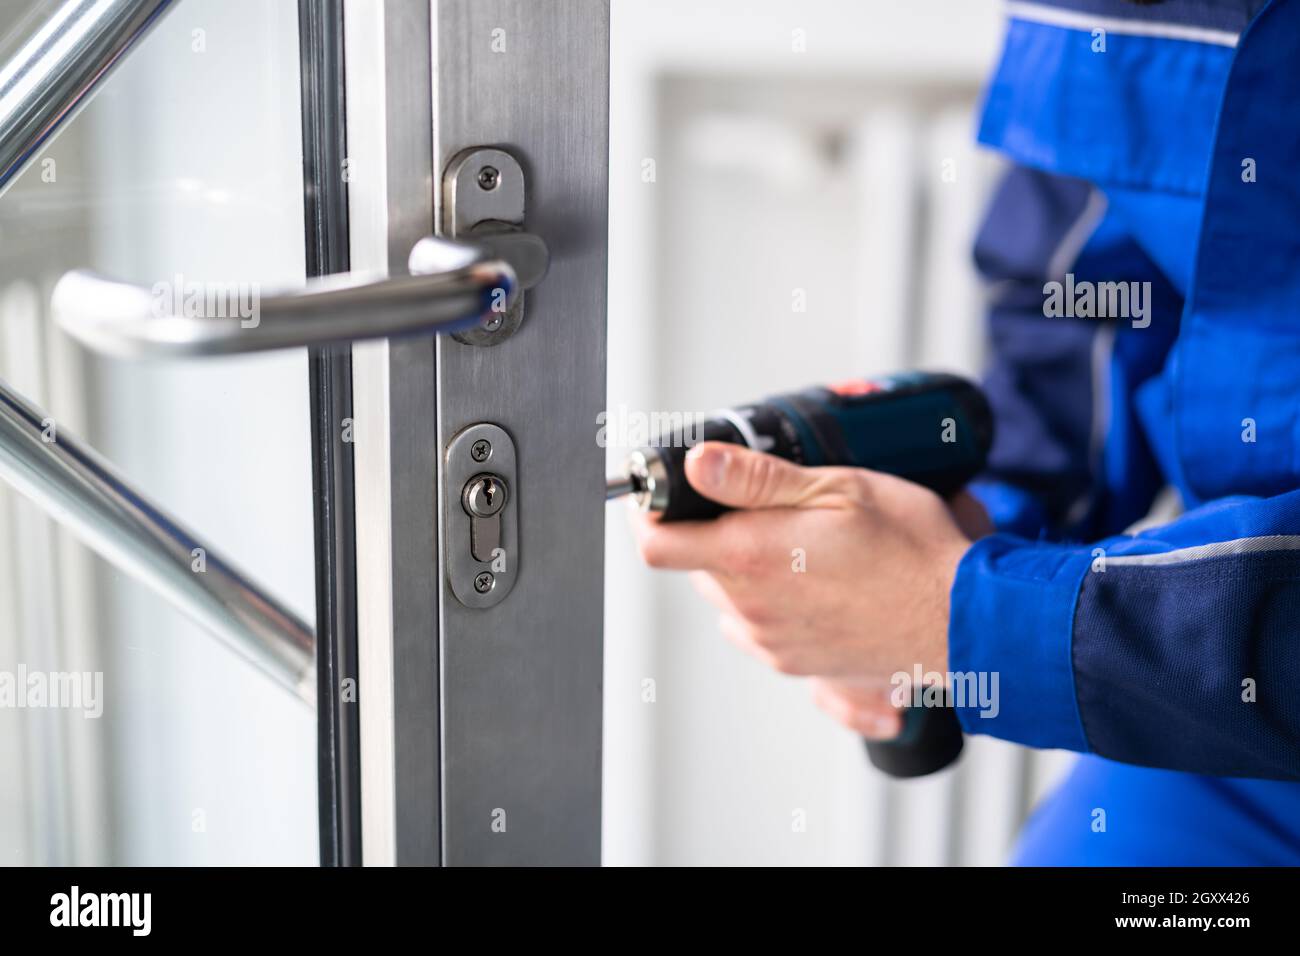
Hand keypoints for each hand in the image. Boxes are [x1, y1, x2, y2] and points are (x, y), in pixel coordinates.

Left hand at [632, 441, 988, 736]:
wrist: (960, 621)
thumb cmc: (910, 552)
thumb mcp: (837, 488)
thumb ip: (756, 478)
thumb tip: (696, 464)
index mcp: (750, 557)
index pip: (656, 544)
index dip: (647, 513)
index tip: (658, 494)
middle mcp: (750, 606)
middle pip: (693, 564)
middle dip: (710, 529)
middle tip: (757, 503)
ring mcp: (770, 639)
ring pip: (725, 594)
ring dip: (741, 564)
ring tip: (795, 540)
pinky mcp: (793, 662)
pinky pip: (755, 624)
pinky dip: (767, 598)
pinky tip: (810, 578)